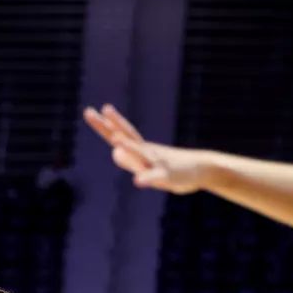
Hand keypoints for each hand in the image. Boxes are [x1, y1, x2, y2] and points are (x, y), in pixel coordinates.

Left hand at [83, 105, 206, 193]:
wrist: (202, 169)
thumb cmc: (172, 167)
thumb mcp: (146, 164)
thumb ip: (129, 160)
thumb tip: (114, 153)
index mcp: (141, 148)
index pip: (119, 133)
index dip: (104, 124)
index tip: (89, 111)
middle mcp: (147, 150)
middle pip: (125, 134)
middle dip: (108, 124)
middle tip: (89, 111)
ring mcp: (156, 161)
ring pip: (140, 152)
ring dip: (128, 146)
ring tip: (116, 139)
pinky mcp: (167, 175)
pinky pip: (155, 177)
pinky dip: (146, 179)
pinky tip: (137, 181)